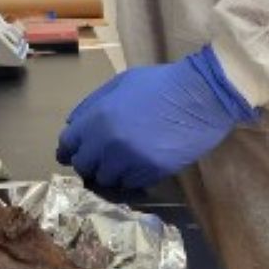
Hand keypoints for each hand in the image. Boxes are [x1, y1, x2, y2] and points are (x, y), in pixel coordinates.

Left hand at [56, 46, 258, 189]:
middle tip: (97, 160)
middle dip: (88, 164)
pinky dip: (131, 178)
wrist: (200, 96)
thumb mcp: (119, 84)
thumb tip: (73, 124)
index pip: (68, 144)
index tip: (70, 154)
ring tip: (119, 165)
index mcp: (97, 117)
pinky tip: (138, 167)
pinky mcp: (152, 173)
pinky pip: (131, 184)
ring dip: (110, 174)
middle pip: (84, 167)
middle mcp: (109, 143)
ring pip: (107, 180)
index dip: (68, 150)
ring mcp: (130, 160)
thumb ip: (92, 105)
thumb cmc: (158, 84)